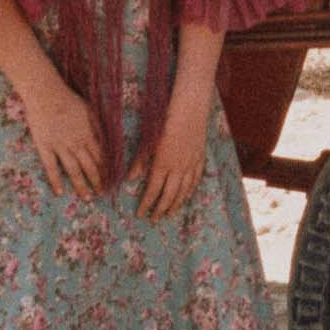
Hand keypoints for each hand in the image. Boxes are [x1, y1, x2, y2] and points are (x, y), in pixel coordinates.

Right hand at [22, 75, 105, 199]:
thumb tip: (110, 139)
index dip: (107, 169)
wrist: (45, 93)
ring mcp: (60, 147)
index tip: (113, 180)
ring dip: (81, 185)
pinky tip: (60, 192)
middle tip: (102, 194)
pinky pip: (51, 167)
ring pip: (73, 170)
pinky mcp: (45, 147)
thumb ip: (99, 126)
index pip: (102, 156)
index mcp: (89, 134)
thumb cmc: (68, 99)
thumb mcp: (90, 110)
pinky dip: (56, 181)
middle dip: (98, 181)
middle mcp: (77, 143)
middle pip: (90, 166)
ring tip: (87, 198)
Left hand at [132, 90, 211, 220]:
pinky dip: (190, 191)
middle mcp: (178, 168)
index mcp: (162, 164)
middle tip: (154, 219)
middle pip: (169, 195)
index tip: (140, 214)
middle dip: (160, 209)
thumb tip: (129, 180)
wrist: (189, 110)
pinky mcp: (200, 159)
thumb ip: (139, 162)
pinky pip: (195, 181)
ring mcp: (191, 165)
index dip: (146, 204)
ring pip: (184, 191)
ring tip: (169, 214)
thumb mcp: (148, 142)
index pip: (153, 190)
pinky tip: (186, 196)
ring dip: (176, 204)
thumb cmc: (165, 122)